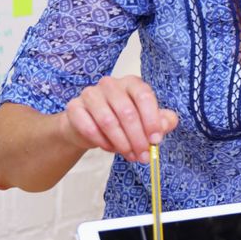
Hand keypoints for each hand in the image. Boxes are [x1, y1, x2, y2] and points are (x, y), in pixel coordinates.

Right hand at [59, 75, 178, 162]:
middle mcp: (111, 84)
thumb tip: (166, 125)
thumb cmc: (122, 120)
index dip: (152, 120)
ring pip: (108, 121)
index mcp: (132, 83)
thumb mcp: (146, 120)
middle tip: (143, 156)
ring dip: (121, 143)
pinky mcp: (74, 107)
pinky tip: (110, 148)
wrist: (88, 125)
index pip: (144, 96)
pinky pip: (89, 127)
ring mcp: (90, 94)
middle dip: (137, 138)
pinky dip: (102, 142)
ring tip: (129, 155)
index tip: (156, 140)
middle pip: (127, 111)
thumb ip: (162, 121)